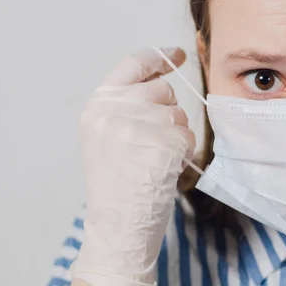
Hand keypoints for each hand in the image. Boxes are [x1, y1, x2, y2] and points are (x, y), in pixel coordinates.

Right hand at [71, 47, 194, 285]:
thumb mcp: (109, 140)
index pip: (132, 65)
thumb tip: (165, 86)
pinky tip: (167, 170)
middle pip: (163, 90)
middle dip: (170, 114)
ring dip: (178, 137)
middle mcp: (113, 111)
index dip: (159, 57)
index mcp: (97, 107)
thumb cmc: (119, 190)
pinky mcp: (161, 144)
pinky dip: (185, 153)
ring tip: (157, 162)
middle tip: (156, 145)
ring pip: (179, 114)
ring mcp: (137, 126)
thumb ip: (128, 109)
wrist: (118, 230)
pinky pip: (188, 136)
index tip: (179, 55)